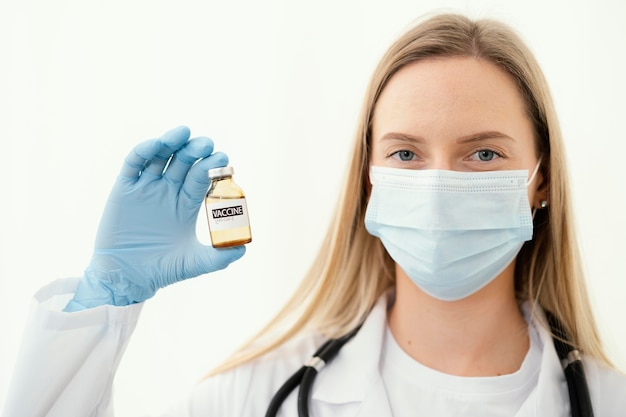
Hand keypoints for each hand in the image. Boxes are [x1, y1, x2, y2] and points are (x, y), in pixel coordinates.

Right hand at [65, 126, 245, 310]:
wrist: (128, 278)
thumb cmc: (162, 270)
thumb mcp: (195, 263)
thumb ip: (219, 257)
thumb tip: (242, 248)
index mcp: (186, 203)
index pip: (200, 177)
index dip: (211, 167)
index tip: (223, 160)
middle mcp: (167, 191)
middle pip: (183, 162)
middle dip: (195, 151)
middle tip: (208, 144)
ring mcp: (146, 188)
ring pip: (159, 157)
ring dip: (172, 143)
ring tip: (184, 133)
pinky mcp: (124, 189)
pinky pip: (133, 164)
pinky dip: (144, 151)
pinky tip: (158, 144)